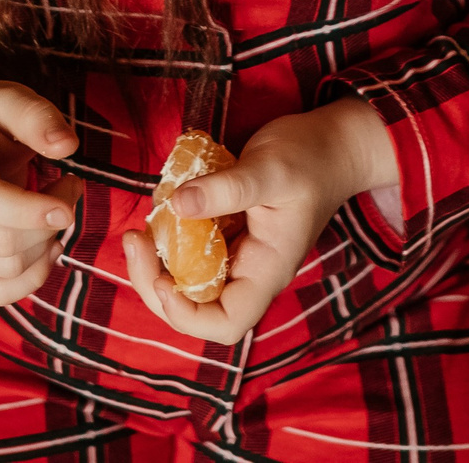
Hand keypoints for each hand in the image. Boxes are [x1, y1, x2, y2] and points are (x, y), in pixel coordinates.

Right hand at [0, 76, 78, 305]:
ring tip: (56, 209)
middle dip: (50, 222)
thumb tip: (66, 145)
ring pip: (5, 269)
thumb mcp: (8, 98)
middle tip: (69, 187)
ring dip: (46, 245)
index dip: (28, 211)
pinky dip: (31, 278)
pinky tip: (47, 247)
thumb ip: (37, 116)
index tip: (68, 205)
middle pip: (0, 242)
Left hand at [121, 98, 398, 344]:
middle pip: (195, 307)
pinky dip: (168, 238)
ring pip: (187, 281)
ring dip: (156, 262)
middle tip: (135, 241)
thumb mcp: (269, 168)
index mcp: (266, 269)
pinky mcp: (228, 233)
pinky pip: (190, 250)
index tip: (163, 278)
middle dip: (155, 284)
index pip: (225, 322)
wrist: (333, 145)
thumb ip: (226, 188)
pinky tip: (160, 209)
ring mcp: (237, 254)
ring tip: (140, 229)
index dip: (186, 314)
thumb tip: (175, 206)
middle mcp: (249, 271)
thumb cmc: (310, 158)